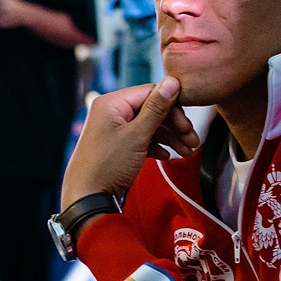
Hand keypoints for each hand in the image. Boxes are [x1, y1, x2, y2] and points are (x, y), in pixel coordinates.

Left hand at [59, 77, 200, 210]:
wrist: (86, 199)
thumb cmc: (107, 166)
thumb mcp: (136, 135)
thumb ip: (156, 108)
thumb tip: (173, 82)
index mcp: (112, 103)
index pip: (150, 93)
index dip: (172, 108)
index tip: (187, 125)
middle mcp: (111, 112)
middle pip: (151, 110)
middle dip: (174, 126)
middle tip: (193, 141)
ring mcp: (113, 130)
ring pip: (148, 127)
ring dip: (169, 138)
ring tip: (187, 152)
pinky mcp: (116, 146)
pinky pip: (140, 139)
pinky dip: (155, 146)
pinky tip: (166, 156)